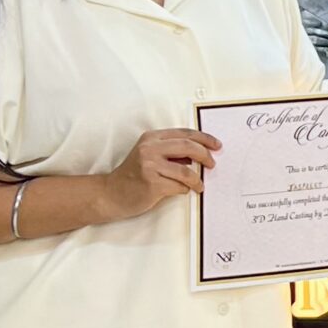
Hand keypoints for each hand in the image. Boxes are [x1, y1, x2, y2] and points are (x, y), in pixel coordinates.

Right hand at [102, 128, 217, 217]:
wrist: (111, 193)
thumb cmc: (133, 176)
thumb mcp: (150, 156)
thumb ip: (171, 152)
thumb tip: (199, 155)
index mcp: (151, 138)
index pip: (184, 133)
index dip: (204, 138)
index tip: (217, 146)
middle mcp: (150, 148)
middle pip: (188, 146)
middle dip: (205, 155)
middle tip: (212, 164)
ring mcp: (149, 165)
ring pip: (186, 171)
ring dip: (197, 180)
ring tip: (200, 186)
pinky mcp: (151, 183)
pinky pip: (179, 186)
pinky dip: (184, 190)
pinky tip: (182, 191)